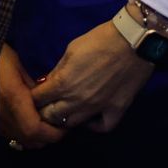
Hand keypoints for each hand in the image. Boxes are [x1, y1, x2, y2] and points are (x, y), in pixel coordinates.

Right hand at [0, 45, 64, 150]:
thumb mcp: (19, 66)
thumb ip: (33, 89)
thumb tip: (48, 105)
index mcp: (12, 98)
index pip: (34, 129)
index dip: (52, 134)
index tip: (64, 127)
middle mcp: (0, 113)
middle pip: (29, 139)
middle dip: (46, 138)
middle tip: (58, 127)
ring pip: (19, 139)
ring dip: (34, 137)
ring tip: (43, 124)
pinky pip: (8, 134)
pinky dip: (21, 133)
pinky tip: (25, 121)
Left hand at [29, 16, 153, 133]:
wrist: (133, 42)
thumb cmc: (99, 40)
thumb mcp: (70, 50)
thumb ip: (58, 70)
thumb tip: (48, 82)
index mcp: (62, 83)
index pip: (37, 99)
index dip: (34, 97)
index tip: (37, 93)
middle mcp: (77, 100)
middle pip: (51, 116)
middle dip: (45, 110)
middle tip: (48, 104)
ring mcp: (97, 108)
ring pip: (73, 125)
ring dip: (66, 118)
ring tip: (66, 111)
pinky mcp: (117, 110)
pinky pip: (102, 127)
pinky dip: (94, 125)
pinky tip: (90, 117)